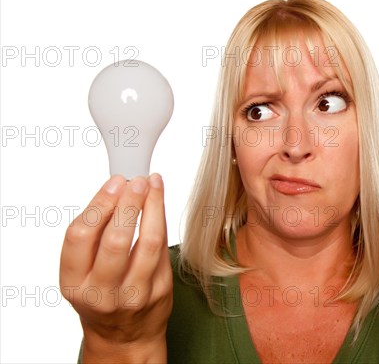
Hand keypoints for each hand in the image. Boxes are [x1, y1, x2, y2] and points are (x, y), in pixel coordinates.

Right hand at [59, 174, 172, 361]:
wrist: (124, 336)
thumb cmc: (101, 294)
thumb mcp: (82, 272)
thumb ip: (93, 236)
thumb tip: (115, 189)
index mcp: (75, 282)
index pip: (80, 236)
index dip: (99, 204)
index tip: (113, 183)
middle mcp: (102, 292)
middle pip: (116, 239)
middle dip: (129, 203)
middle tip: (137, 181)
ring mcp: (134, 294)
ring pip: (149, 243)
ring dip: (153, 207)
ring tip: (153, 185)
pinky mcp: (160, 292)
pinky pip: (164, 250)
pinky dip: (162, 222)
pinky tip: (160, 205)